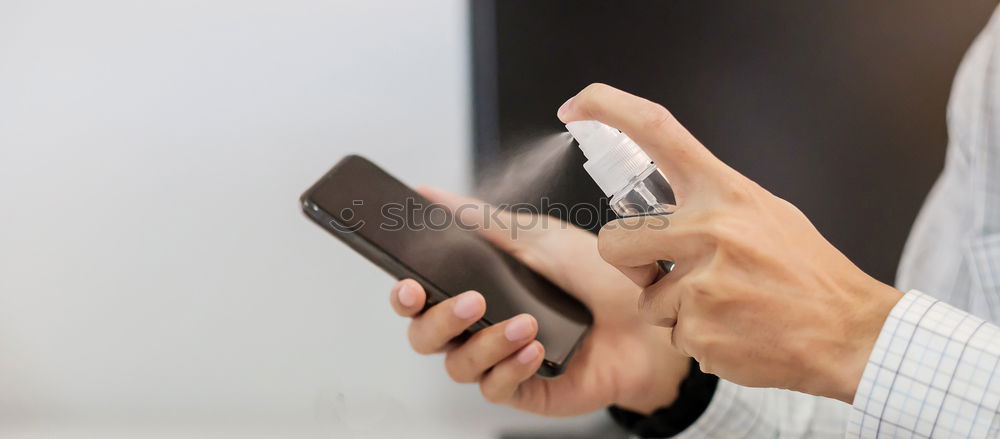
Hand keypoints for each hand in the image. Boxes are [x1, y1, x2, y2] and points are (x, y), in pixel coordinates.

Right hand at [388, 187, 690, 416]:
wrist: (649, 319)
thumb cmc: (596, 277)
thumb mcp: (539, 237)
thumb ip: (481, 220)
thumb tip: (431, 194)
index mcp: (477, 287)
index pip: (422, 296)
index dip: (405, 294)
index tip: (409, 283)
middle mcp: (481, 326)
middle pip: (426, 335)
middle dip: (439, 320)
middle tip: (471, 300)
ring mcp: (501, 360)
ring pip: (458, 365)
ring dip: (487, 342)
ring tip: (524, 322)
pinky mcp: (526, 389)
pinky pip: (496, 388)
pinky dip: (512, 367)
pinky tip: (536, 349)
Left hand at [558, 83, 903, 402]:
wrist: (849, 333)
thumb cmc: (806, 271)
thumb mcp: (765, 212)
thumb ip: (709, 203)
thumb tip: (660, 205)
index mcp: (724, 193)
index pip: (656, 130)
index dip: (608, 107)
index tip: (577, 104)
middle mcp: (709, 231)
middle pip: (613, 241)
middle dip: (629, 262)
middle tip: (660, 269)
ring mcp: (702, 285)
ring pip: (645, 300)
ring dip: (673, 308)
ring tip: (726, 305)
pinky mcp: (699, 332)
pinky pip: (671, 335)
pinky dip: (695, 337)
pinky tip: (735, 330)